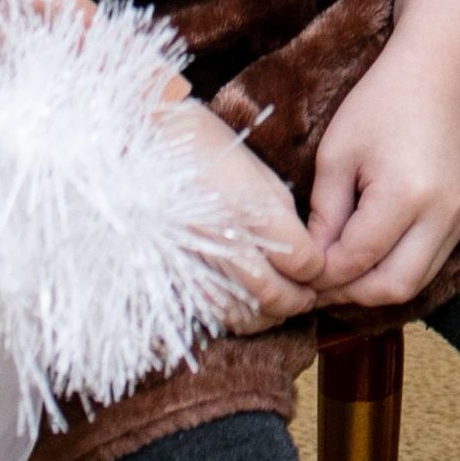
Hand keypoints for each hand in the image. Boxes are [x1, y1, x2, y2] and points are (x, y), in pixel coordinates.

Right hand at [158, 95, 325, 332]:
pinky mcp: (171, 273)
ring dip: (268, 317)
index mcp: (252, 208)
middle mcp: (224, 239)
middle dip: (298, 301)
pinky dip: (233, 318)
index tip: (318, 266)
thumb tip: (301, 246)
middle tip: (307, 297)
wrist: (142, 142)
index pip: (302, 260)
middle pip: (275, 295)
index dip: (317, 268)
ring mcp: (195, 261)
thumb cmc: (204, 146)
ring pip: (242, 314)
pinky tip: (244, 307)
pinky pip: (209, 312)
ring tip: (280, 306)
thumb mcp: (255, 169)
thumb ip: (281, 212)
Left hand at [307, 0, 459, 310]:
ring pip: (416, 283)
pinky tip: (369, 258)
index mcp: (405, 194)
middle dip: (349, 293)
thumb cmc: (382, 102)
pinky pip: (430, 263)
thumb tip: (312, 260)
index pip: (357, 260)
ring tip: (339, 275)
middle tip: (315, 284)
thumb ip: (324, 213)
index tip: (296, 270)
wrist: (442, 71)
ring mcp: (459, 217)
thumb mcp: (337, 153)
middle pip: (393, 287)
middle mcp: (441, 214)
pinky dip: (398, 270)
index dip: (321, 274)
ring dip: (374, 287)